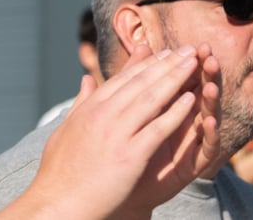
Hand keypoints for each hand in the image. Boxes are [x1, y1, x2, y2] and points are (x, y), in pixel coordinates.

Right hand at [9, 43, 219, 219]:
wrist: (58, 202)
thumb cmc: (60, 171)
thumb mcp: (65, 129)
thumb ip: (80, 103)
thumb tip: (86, 79)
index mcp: (89, 109)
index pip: (122, 79)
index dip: (145, 63)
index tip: (163, 51)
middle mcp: (102, 115)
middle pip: (140, 83)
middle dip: (166, 64)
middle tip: (186, 50)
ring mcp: (115, 133)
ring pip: (152, 99)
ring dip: (176, 79)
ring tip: (194, 64)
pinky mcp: (129, 155)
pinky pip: (158, 128)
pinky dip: (176, 113)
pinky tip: (191, 100)